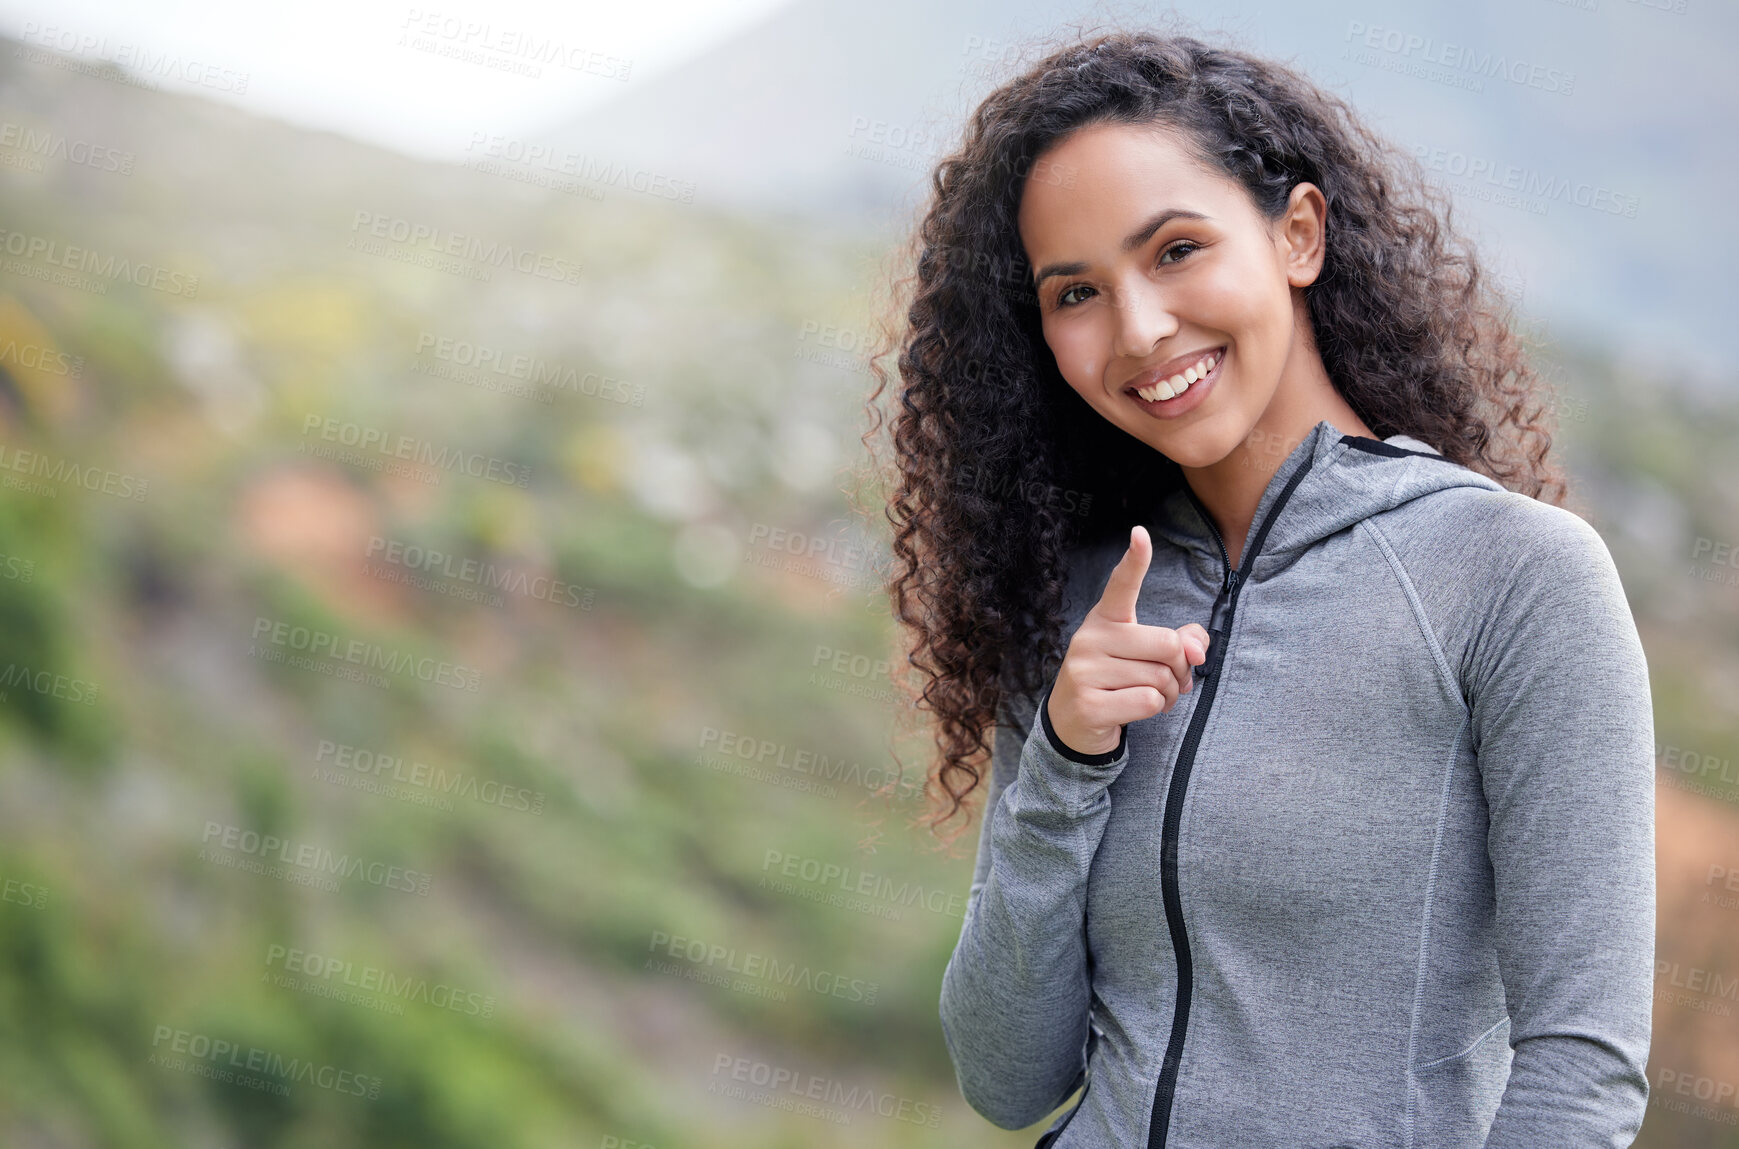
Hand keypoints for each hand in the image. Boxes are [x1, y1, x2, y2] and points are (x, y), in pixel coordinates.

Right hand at [1045, 525, 1210, 756]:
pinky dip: (1154, 709)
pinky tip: (1135, 711)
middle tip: (1171, 683)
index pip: (1121, 586)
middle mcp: (1090, 639)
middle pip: (1167, 644)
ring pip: (1159, 677)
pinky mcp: (1089, 703)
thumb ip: (1180, 642)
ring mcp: (1085, 671)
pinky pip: (1147, 701)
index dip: (1135, 560)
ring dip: (1167, 695)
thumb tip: (1197, 649)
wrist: (1072, 724)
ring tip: (1149, 698)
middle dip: (1179, 669)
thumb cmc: (1117, 682)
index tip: (1140, 534)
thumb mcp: (1144, 656)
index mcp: (1106, 620)